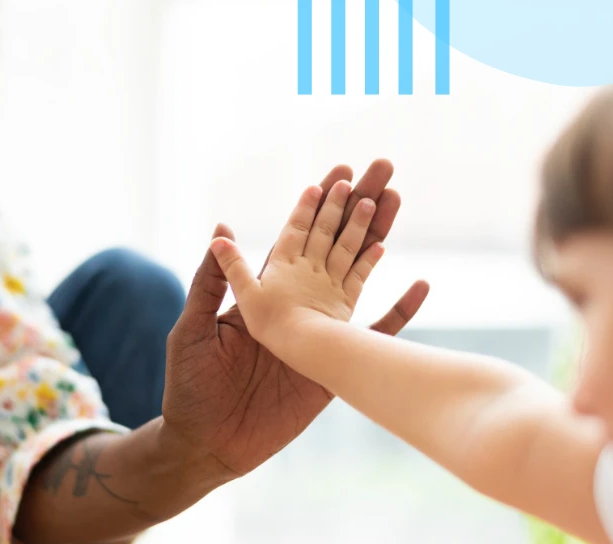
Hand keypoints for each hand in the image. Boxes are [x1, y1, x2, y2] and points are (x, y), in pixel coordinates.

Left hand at [160, 161, 429, 477]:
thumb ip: (211, 283)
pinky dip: (400, 313)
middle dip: (356, 206)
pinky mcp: (334, 367)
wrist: (207, 444)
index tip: (338, 173)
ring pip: (357, 275)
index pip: (297, 238)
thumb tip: (222, 231)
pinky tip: (422, 285)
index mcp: (263, 294)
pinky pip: (376, 336)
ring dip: (377, 239)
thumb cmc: (190, 386)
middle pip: (334, 245)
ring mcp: (319, 334)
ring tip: (397, 201)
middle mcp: (296, 305)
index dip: (317, 206)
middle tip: (382, 169)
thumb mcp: (193, 329)